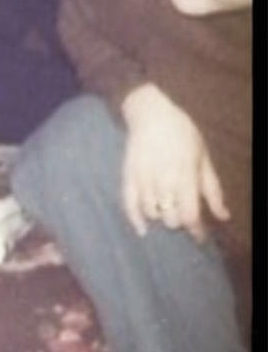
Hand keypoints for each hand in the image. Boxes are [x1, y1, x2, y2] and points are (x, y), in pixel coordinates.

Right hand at [120, 83, 228, 240]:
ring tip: (167, 210)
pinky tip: (143, 230)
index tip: (200, 237)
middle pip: (171, 219)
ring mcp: (143, 180)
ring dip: (162, 216)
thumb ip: (213, 190)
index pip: (190, 215)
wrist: (151, 115)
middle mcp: (162, 182)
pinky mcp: (127, 178)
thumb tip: (223, 217)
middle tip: (182, 213)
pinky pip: (128, 205)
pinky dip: (135, 220)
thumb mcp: (203, 158)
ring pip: (152, 214)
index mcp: (184, 176)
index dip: (196, 230)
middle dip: (179, 221)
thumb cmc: (183, 134)